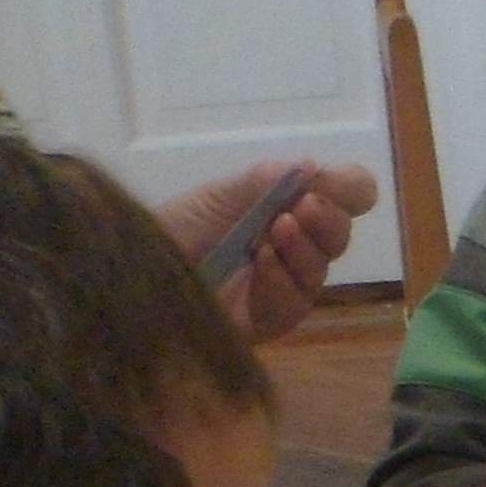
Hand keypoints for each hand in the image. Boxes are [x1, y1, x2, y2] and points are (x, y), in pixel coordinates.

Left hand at [162, 161, 378, 342]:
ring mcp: (284, 285)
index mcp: (287, 207)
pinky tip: (262, 262)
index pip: (343, 196)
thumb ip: (264, 181)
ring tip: (276, 230)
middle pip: (339, 234)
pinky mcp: (270, 320)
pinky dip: (283, 278)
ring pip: (322, 268)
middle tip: (303, 206)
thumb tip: (312, 166)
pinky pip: (295, 301)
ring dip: (305, 246)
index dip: (348, 188)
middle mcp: (294, 245)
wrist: (137, 273)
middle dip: (328, 216)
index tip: (329, 183)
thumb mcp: (218, 196)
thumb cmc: (176, 228)